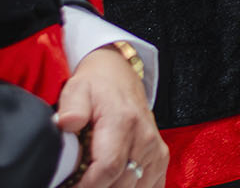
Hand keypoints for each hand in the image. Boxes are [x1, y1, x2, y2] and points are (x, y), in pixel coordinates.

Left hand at [56, 45, 167, 187]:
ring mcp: (155, 150)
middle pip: (120, 183)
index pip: (108, 168)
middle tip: (74, 184)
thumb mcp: (77, 90)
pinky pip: (150, 186)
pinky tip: (114, 183)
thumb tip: (67, 123)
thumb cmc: (96, 86)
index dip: (85, 187)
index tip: (67, 187)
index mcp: (124, 122)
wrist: (119, 76)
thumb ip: (72, 108)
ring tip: (92, 181)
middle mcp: (145, 138)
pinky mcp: (160, 157)